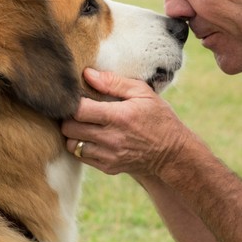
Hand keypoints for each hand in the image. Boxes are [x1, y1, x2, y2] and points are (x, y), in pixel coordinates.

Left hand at [62, 68, 190, 176]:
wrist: (172, 153)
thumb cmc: (158, 118)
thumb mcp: (143, 93)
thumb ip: (114, 82)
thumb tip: (87, 74)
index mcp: (119, 116)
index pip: (78, 110)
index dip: (72, 101)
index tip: (77, 97)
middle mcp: (111, 138)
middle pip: (69, 128)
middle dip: (69, 117)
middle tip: (79, 110)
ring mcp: (109, 155)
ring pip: (71, 144)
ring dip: (73, 133)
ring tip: (84, 124)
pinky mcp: (108, 167)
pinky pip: (81, 156)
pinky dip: (81, 146)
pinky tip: (93, 137)